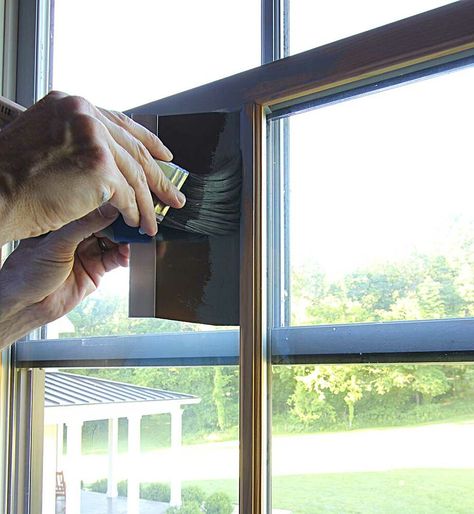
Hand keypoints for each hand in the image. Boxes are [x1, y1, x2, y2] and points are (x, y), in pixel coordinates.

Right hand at [0, 91, 185, 245]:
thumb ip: (79, 144)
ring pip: (133, 175)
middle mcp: (84, 114)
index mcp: (71, 104)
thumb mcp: (46, 143)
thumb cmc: (10, 175)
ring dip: (146, 203)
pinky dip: (133, 211)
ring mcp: (93, 138)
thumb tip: (112, 164)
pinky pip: (126, 194)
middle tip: (172, 194)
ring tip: (152, 221)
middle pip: (134, 150)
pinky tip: (134, 222)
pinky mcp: (99, 167)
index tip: (164, 156)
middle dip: (158, 177)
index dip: (147, 142)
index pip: (121, 123)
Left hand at [0, 205, 126, 346]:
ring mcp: (87, 252)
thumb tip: (108, 209)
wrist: (27, 306)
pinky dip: (123, 257)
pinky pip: (114, 260)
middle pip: (108, 224)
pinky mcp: (95, 270)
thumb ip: (85, 226)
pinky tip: (126, 256)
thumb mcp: (57, 244)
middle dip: (122, 224)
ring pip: (114, 242)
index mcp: (65, 222)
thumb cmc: (27, 272)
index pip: (93, 209)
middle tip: (136, 223)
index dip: (110, 207)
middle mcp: (78, 236)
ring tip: (134, 240)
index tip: (126, 205)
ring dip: (125, 241)